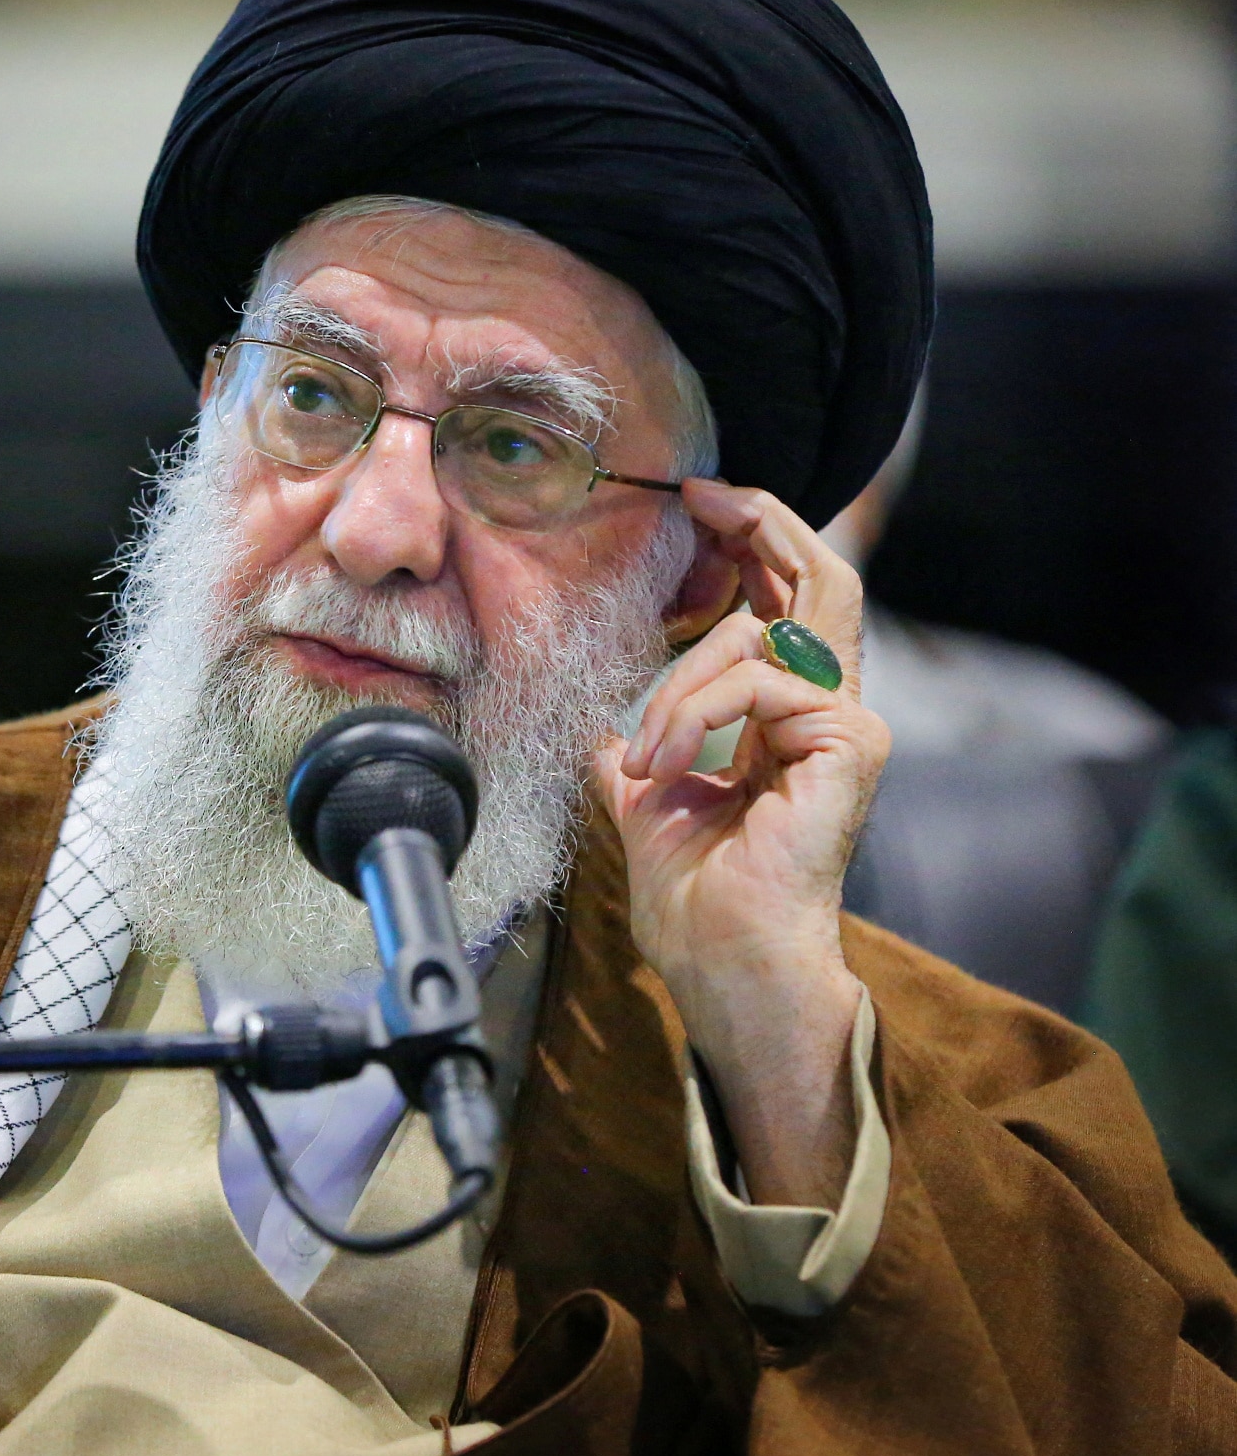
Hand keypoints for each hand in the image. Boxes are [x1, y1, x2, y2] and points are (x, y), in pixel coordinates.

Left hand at [591, 481, 888, 1206]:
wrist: (724, 963)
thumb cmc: (698, 904)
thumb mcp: (651, 807)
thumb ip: (643, 758)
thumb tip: (606, 739)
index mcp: (788, 722)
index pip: (788, 604)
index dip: (756, 540)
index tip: (700, 500)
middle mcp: (830, 713)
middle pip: (821, 578)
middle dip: (762, 522)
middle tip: (703, 493)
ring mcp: (848, 725)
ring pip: (760, 636)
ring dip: (680, 687)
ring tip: (650, 759)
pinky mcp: (849, 742)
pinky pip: (758, 683)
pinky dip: (694, 715)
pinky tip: (668, 770)